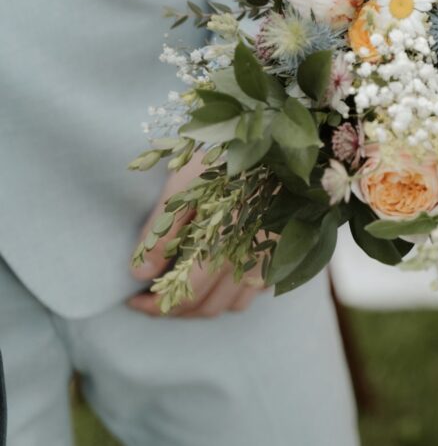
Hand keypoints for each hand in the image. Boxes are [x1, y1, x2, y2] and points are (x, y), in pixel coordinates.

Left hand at [127, 157, 263, 317]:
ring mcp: (268, 259)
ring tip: (186, 290)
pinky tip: (221, 275)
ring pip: (235, 304)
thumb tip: (139, 275)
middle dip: (176, 310)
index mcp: (218, 248)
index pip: (184, 297)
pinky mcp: (283, 252)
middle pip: (208, 308)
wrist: (276, 146)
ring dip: (207, 305)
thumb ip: (161, 233)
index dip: (154, 306)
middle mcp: (246, 261)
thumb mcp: (183, 189)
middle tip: (154, 299)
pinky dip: (237, 292)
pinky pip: (259, 290)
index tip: (134, 301)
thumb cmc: (224, 163)